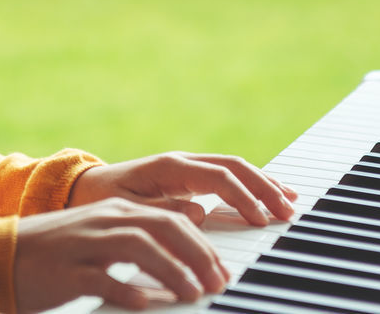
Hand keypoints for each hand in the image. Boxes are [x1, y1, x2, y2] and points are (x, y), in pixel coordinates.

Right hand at [13, 197, 230, 312]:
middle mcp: (105, 221)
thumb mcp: (102, 241)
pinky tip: (144, 303)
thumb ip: (138, 243)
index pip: (172, 219)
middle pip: (163, 227)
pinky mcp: (66, 270)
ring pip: (138, 247)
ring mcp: (85, 243)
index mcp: (117, 211)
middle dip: (197, 255)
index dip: (202, 245)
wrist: (0, 256)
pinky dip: (126, 288)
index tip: (222, 272)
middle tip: (218, 283)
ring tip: (193, 294)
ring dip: (172, 270)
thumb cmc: (58, 255)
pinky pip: (101, 277)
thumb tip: (182, 262)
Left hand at [66, 152, 297, 226]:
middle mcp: (184, 161)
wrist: (89, 187)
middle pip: (235, 167)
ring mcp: (189, 166)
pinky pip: (228, 175)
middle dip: (264, 187)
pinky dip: (251, 184)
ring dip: (263, 183)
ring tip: (289, 201)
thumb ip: (163, 210)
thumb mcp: (129, 208)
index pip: (218, 177)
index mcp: (171, 167)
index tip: (261, 219)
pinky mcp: (191, 175)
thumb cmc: (106, 199)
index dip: (243, 197)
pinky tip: (268, 195)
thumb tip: (200, 213)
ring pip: (236, 168)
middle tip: (287, 211)